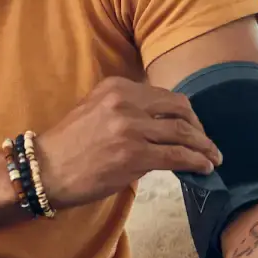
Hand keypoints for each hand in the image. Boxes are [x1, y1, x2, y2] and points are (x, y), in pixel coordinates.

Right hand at [33, 78, 222, 209]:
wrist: (45, 170)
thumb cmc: (68, 146)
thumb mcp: (95, 111)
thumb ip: (126, 109)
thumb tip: (161, 124)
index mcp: (116, 87)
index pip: (163, 95)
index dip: (185, 113)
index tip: (193, 127)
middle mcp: (125, 102)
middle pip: (180, 109)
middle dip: (199, 127)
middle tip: (205, 143)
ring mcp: (131, 128)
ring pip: (183, 133)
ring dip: (204, 147)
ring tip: (213, 158)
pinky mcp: (135, 155)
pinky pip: (177, 156)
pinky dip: (197, 162)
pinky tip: (204, 168)